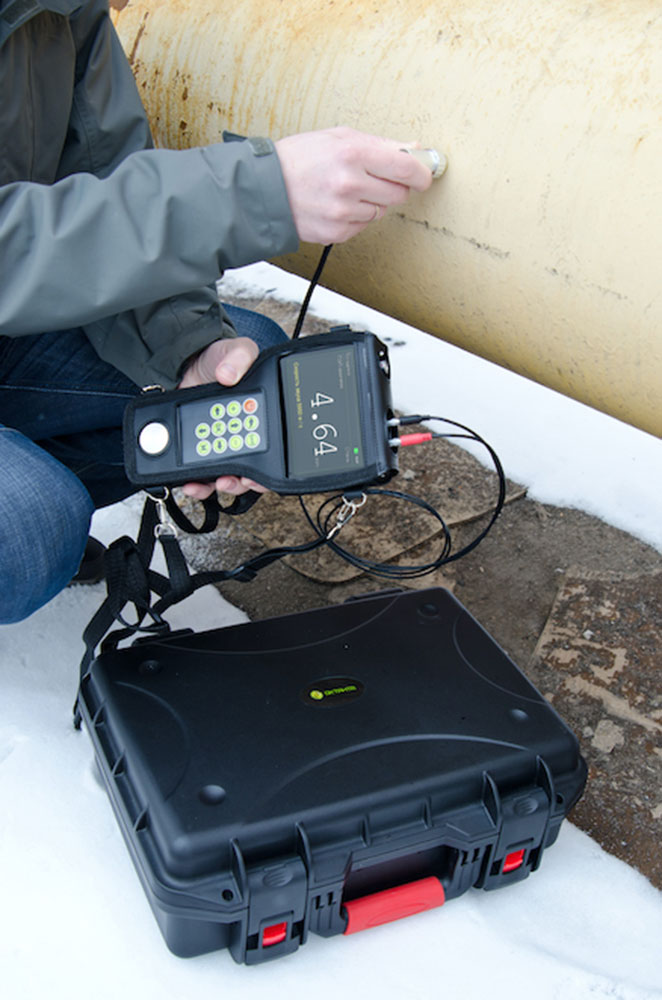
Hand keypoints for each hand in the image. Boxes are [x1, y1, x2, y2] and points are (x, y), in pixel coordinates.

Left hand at [178, 337, 267, 499]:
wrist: (187, 362)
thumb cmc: (219, 359)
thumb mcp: (235, 350)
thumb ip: (238, 357)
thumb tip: (229, 374)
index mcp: (259, 419)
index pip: (269, 452)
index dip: (264, 470)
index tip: (255, 475)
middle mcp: (243, 438)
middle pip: (248, 473)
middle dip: (240, 483)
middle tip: (232, 481)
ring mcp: (219, 446)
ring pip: (224, 478)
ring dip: (217, 486)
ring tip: (210, 483)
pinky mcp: (197, 451)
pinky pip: (199, 474)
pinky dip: (196, 483)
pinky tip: (188, 482)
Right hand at [275, 126, 433, 243]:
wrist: (266, 189)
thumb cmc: (299, 159)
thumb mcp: (339, 137)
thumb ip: (380, 144)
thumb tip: (415, 148)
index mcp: (353, 153)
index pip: (406, 166)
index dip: (421, 172)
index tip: (424, 174)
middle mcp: (350, 184)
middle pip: (398, 193)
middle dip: (393, 186)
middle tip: (374, 178)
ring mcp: (343, 211)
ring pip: (380, 211)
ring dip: (370, 202)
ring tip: (345, 191)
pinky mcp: (337, 232)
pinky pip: (363, 226)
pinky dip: (355, 217)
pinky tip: (336, 205)